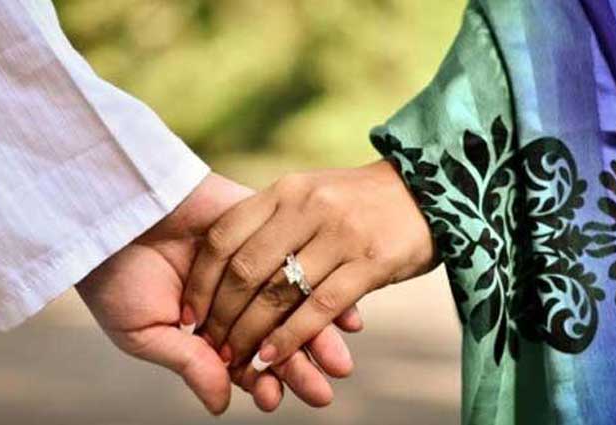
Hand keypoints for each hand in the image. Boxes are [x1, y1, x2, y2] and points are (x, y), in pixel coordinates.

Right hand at [76, 173, 356, 413]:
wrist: (106, 212)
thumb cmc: (114, 277)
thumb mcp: (146, 331)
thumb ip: (189, 363)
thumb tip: (222, 405)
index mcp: (208, 327)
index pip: (245, 359)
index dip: (261, 381)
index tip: (271, 399)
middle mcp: (236, 297)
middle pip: (276, 336)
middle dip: (299, 366)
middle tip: (321, 392)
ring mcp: (252, 262)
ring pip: (292, 304)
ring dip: (316, 335)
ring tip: (336, 362)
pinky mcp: (263, 226)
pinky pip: (297, 258)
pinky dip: (321, 285)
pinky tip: (343, 313)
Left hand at [182, 161, 434, 382]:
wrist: (427, 190)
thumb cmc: (357, 201)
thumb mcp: (309, 195)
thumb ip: (272, 221)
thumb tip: (226, 267)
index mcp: (285, 190)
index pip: (224, 237)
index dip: (201, 281)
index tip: (189, 313)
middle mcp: (307, 206)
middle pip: (246, 269)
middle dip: (221, 315)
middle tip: (209, 346)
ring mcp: (340, 233)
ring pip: (279, 293)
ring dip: (250, 334)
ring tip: (235, 360)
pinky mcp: (371, 261)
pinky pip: (319, 308)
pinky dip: (290, 338)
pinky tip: (271, 359)